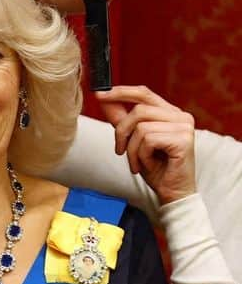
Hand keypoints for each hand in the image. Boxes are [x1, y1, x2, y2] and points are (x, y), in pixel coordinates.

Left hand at [96, 85, 196, 204]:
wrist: (171, 192)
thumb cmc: (155, 168)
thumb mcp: (132, 141)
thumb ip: (121, 120)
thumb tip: (105, 100)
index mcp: (169, 113)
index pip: (144, 94)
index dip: (121, 92)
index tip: (100, 94)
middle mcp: (180, 116)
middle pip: (138, 110)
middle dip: (121, 132)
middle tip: (119, 150)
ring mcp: (183, 126)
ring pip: (141, 127)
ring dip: (132, 149)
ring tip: (138, 162)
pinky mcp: (183, 139)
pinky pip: (148, 140)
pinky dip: (141, 155)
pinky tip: (148, 165)